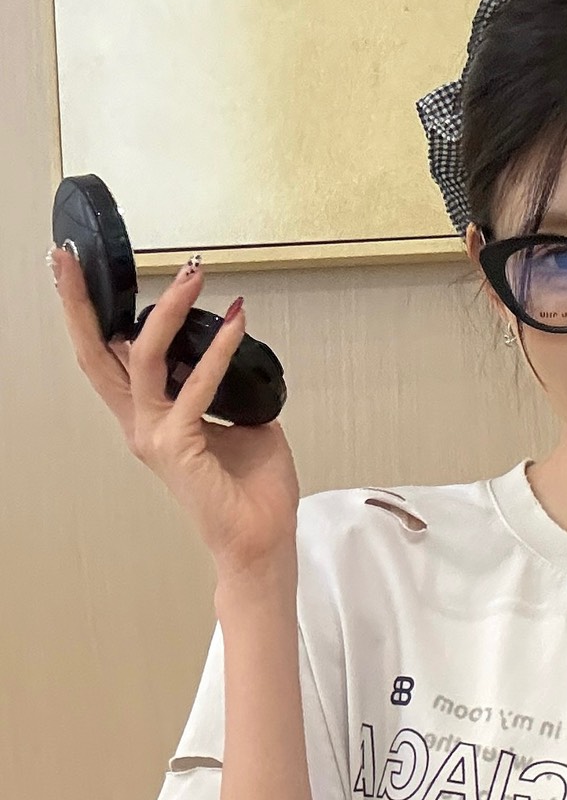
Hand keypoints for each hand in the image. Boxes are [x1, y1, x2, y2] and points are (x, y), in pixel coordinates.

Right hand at [50, 243, 299, 578]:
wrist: (262, 541)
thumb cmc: (253, 493)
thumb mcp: (241, 425)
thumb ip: (226, 389)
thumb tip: (234, 357)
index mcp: (150, 419)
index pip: (111, 358)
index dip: (91, 316)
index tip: (79, 272)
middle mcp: (142, 424)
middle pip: (97, 353)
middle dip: (79, 302)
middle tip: (70, 257)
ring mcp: (154, 435)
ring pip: (143, 357)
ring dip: (169, 310)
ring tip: (194, 276)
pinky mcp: (177, 445)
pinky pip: (195, 386)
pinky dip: (217, 350)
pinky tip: (236, 323)